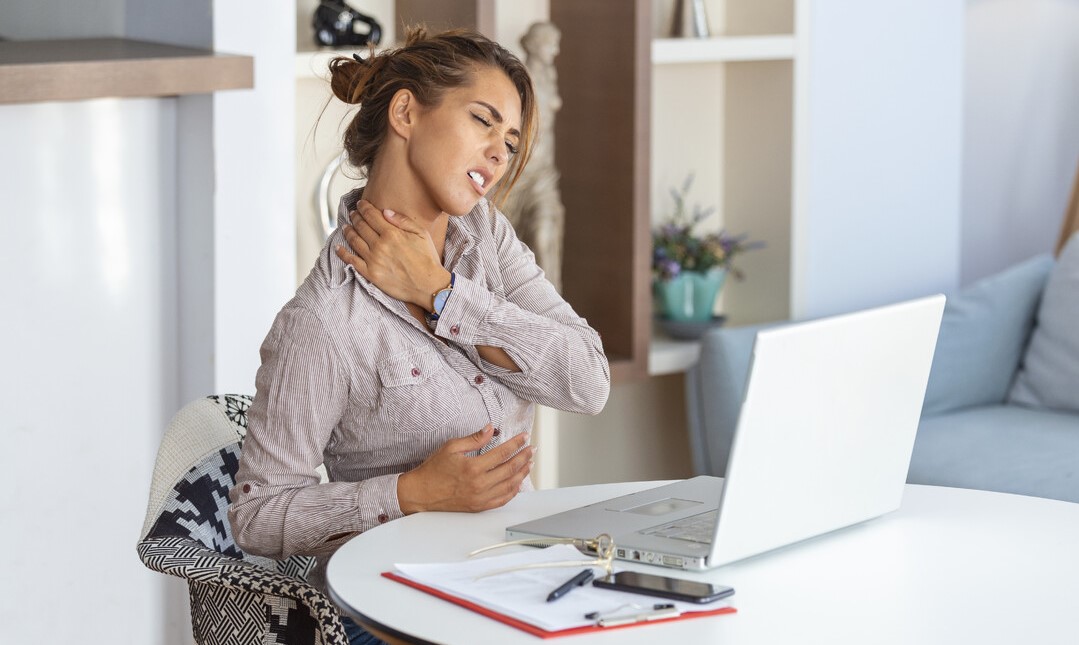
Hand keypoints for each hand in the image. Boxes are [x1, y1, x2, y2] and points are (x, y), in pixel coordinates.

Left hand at [335, 200, 449, 308]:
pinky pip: (352, 261)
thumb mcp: (421, 234)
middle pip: (361, 226)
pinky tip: (338, 247)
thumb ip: (403, 220)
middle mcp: (380, 245)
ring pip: (354, 241)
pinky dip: (342, 253)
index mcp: (392, 233)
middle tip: (353, 213)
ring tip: (345, 226)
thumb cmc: (427, 259)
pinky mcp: (371, 274)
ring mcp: (373, 260)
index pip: (371, 215)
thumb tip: (385, 211)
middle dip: (355, 217)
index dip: (363, 207)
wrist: (428, 285)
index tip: (360, 204)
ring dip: (348, 231)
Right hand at [397, 425, 533, 513]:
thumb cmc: (433, 470)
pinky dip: (513, 491)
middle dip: (524, 457)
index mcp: (473, 467)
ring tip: (529, 463)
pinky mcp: (479, 506)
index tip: (524, 437)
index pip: (502, 453)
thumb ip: (474, 438)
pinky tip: (518, 483)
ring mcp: (480, 497)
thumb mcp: (451, 447)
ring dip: (522, 473)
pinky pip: (502, 500)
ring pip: (510, 485)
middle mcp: (479, 484)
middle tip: (532, 449)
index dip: (516, 443)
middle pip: (510, 469)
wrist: (421, 493)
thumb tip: (490, 428)